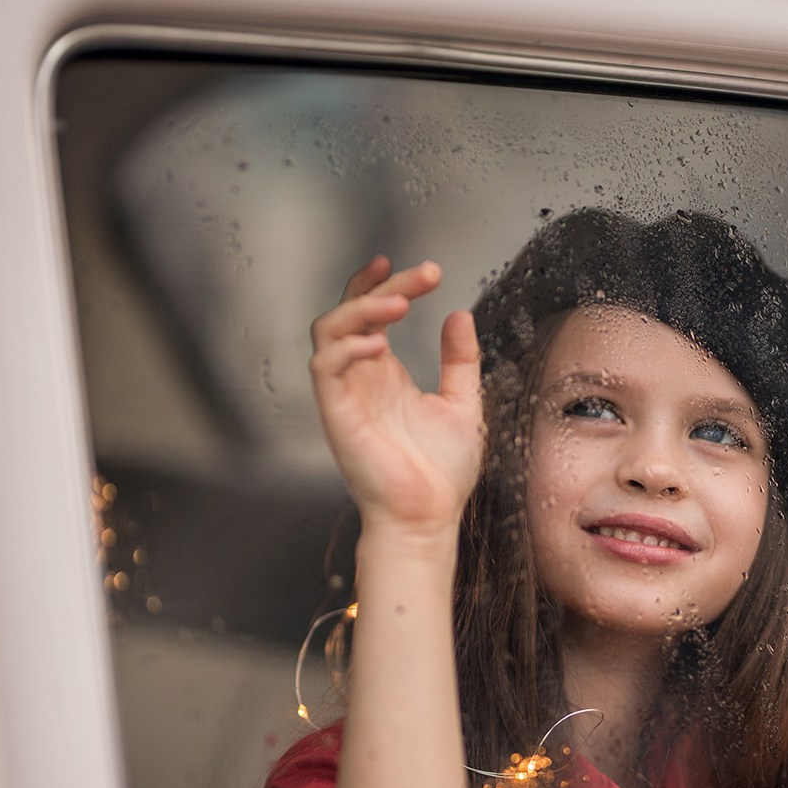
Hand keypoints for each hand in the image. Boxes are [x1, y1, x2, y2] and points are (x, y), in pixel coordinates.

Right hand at [309, 256, 483, 536]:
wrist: (428, 517)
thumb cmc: (441, 473)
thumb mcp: (462, 403)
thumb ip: (459, 359)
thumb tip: (459, 315)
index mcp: (386, 374)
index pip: (372, 314)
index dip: (386, 285)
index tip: (422, 270)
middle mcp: (362, 378)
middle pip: (352, 312)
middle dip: (383, 287)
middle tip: (422, 276)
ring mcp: (346, 393)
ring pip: (329, 330)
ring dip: (360, 309)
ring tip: (398, 305)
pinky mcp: (337, 413)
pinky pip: (325, 367)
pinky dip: (345, 346)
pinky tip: (377, 344)